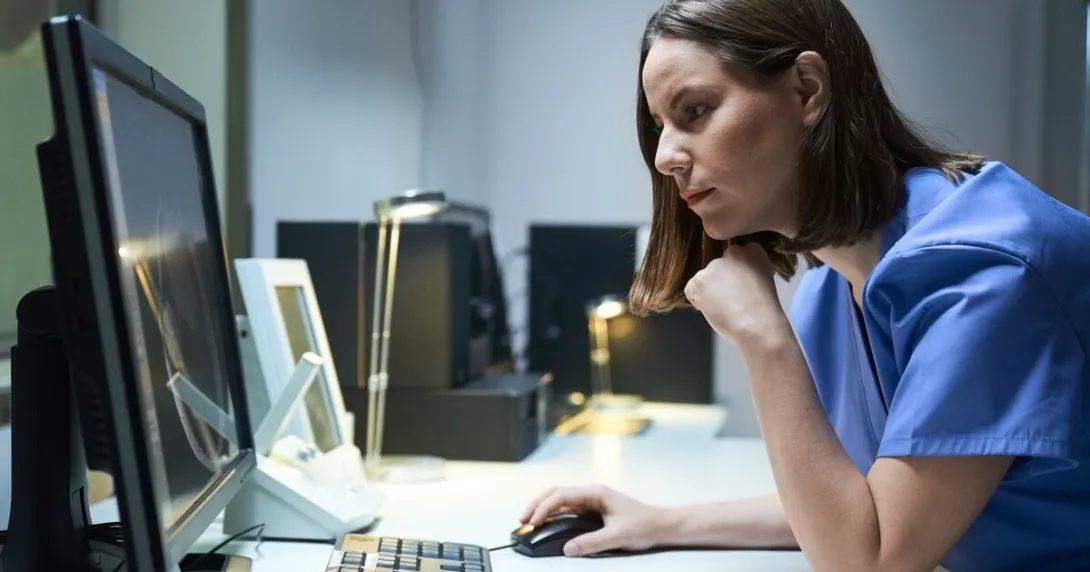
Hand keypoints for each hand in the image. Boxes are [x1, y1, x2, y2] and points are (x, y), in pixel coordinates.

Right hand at [519, 485, 669, 556]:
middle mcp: (591, 494)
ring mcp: (591, 502)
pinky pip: (568, 510)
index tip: (532, 520)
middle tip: (523, 520)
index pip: (562, 495)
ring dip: (544, 509)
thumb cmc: (644, 525)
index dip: (544, 507)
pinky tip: (547, 524)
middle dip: (537, 505)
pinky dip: (554, 516)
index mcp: (595, 493)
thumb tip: (568, 549)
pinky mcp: (592, 511)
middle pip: (556, 494)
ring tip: (530, 522)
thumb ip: (592, 543)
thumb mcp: (617, 536)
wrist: (661, 526)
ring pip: (560, 501)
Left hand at [684, 243, 787, 344]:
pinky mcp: (700, 280)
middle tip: (733, 300)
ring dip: (710, 292)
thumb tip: (733, 273)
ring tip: (726, 307)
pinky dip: (698, 301)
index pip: (734, 257)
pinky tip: (715, 309)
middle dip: (721, 282)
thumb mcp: (764, 278)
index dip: (736, 276)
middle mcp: (733, 252)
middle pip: (717, 267)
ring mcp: (715, 265)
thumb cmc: (763, 310)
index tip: (743, 289)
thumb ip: (748, 268)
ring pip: (704, 278)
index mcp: (752, 250)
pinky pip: (691, 290)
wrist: (758, 325)